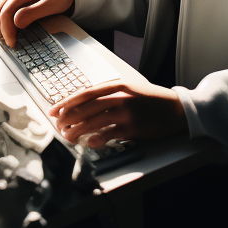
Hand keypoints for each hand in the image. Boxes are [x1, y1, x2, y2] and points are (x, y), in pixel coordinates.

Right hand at [0, 0, 73, 47]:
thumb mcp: (49, 5)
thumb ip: (32, 13)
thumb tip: (16, 22)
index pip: (6, 13)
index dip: (6, 29)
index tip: (12, 43)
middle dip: (1, 29)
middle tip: (9, 43)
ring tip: (4, 37)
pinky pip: (1, 8)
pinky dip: (0, 19)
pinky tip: (4, 28)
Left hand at [50, 70, 186, 144]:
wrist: (175, 108)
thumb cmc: (148, 99)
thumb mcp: (128, 89)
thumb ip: (108, 94)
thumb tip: (83, 104)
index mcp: (116, 86)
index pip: (84, 94)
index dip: (66, 102)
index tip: (53, 110)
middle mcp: (119, 98)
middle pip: (86, 108)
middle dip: (68, 118)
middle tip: (58, 126)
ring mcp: (126, 113)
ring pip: (95, 121)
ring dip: (78, 130)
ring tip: (68, 136)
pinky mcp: (133, 129)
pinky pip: (110, 134)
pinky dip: (97, 139)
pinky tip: (89, 142)